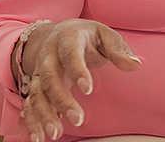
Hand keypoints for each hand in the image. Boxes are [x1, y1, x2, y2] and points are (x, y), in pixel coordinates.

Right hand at [19, 19, 140, 141]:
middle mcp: (49, 55)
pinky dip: (31, 120)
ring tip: (55, 133)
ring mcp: (39, 71)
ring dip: (44, 113)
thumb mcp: (103, 34)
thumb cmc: (86, 36)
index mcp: (68, 38)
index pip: (70, 53)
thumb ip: (118, 49)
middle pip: (50, 77)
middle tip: (77, 119)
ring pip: (36, 92)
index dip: (77, 70)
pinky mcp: (34, 85)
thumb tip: (136, 65)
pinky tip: (38, 137)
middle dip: (61, 99)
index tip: (88, 89)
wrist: (56, 33)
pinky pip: (29, 103)